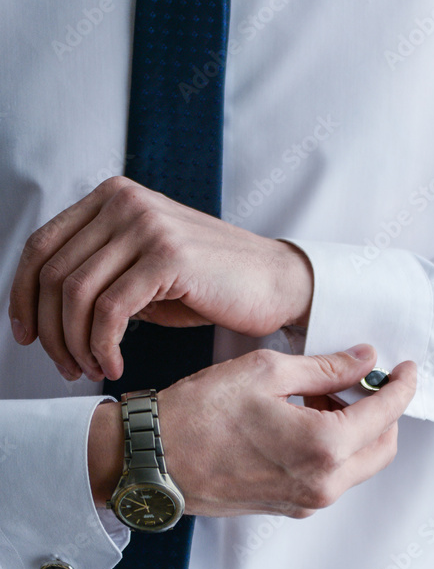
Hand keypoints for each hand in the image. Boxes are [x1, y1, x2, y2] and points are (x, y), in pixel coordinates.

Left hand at [8, 176, 313, 381]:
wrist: (274, 282)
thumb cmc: (208, 283)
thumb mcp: (142, 269)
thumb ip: (98, 274)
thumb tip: (43, 314)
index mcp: (112, 198)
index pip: (42, 246)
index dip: (22, 296)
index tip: (26, 335)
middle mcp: (124, 202)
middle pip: (52, 273)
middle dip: (50, 332)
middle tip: (66, 367)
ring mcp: (146, 224)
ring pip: (75, 295)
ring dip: (75, 345)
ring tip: (92, 370)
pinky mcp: (168, 256)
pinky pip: (110, 310)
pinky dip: (102, 347)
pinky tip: (113, 366)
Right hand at [88, 346, 416, 517]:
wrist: (150, 462)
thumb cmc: (198, 414)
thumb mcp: (266, 372)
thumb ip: (325, 367)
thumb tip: (364, 358)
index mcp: (324, 447)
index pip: (387, 413)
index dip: (403, 386)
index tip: (407, 368)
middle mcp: (322, 483)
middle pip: (383, 446)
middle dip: (383, 410)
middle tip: (360, 378)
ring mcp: (305, 501)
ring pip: (357, 464)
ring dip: (355, 429)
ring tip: (320, 394)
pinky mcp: (287, 507)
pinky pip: (330, 477)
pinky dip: (332, 448)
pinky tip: (304, 418)